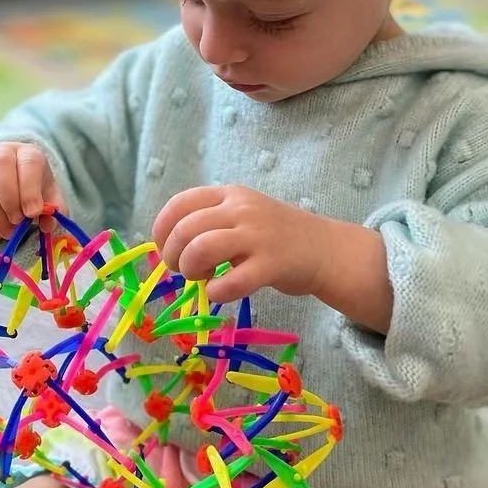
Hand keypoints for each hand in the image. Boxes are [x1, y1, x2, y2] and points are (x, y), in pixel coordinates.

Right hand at [0, 143, 65, 240]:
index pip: (28, 162)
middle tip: (17, 223)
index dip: (30, 189)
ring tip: (8, 232)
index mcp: (27, 152)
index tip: (33, 213)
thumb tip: (47, 224)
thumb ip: (54, 209)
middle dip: (8, 199)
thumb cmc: (34, 189)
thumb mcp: (50, 196)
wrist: (12, 183)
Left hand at [152, 185, 325, 304]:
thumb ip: (210, 221)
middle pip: (185, 229)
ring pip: (202, 249)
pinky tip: (220, 292)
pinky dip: (216, 292)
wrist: (325, 249)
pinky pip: (231, 282)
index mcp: (230, 194)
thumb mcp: (243, 214)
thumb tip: (169, 245)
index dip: (162, 230)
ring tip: (202, 278)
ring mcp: (258, 236)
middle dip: (173, 256)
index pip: (180, 203)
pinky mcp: (272, 265)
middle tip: (183, 270)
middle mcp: (242, 209)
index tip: (165, 249)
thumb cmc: (276, 236)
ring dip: (191, 270)